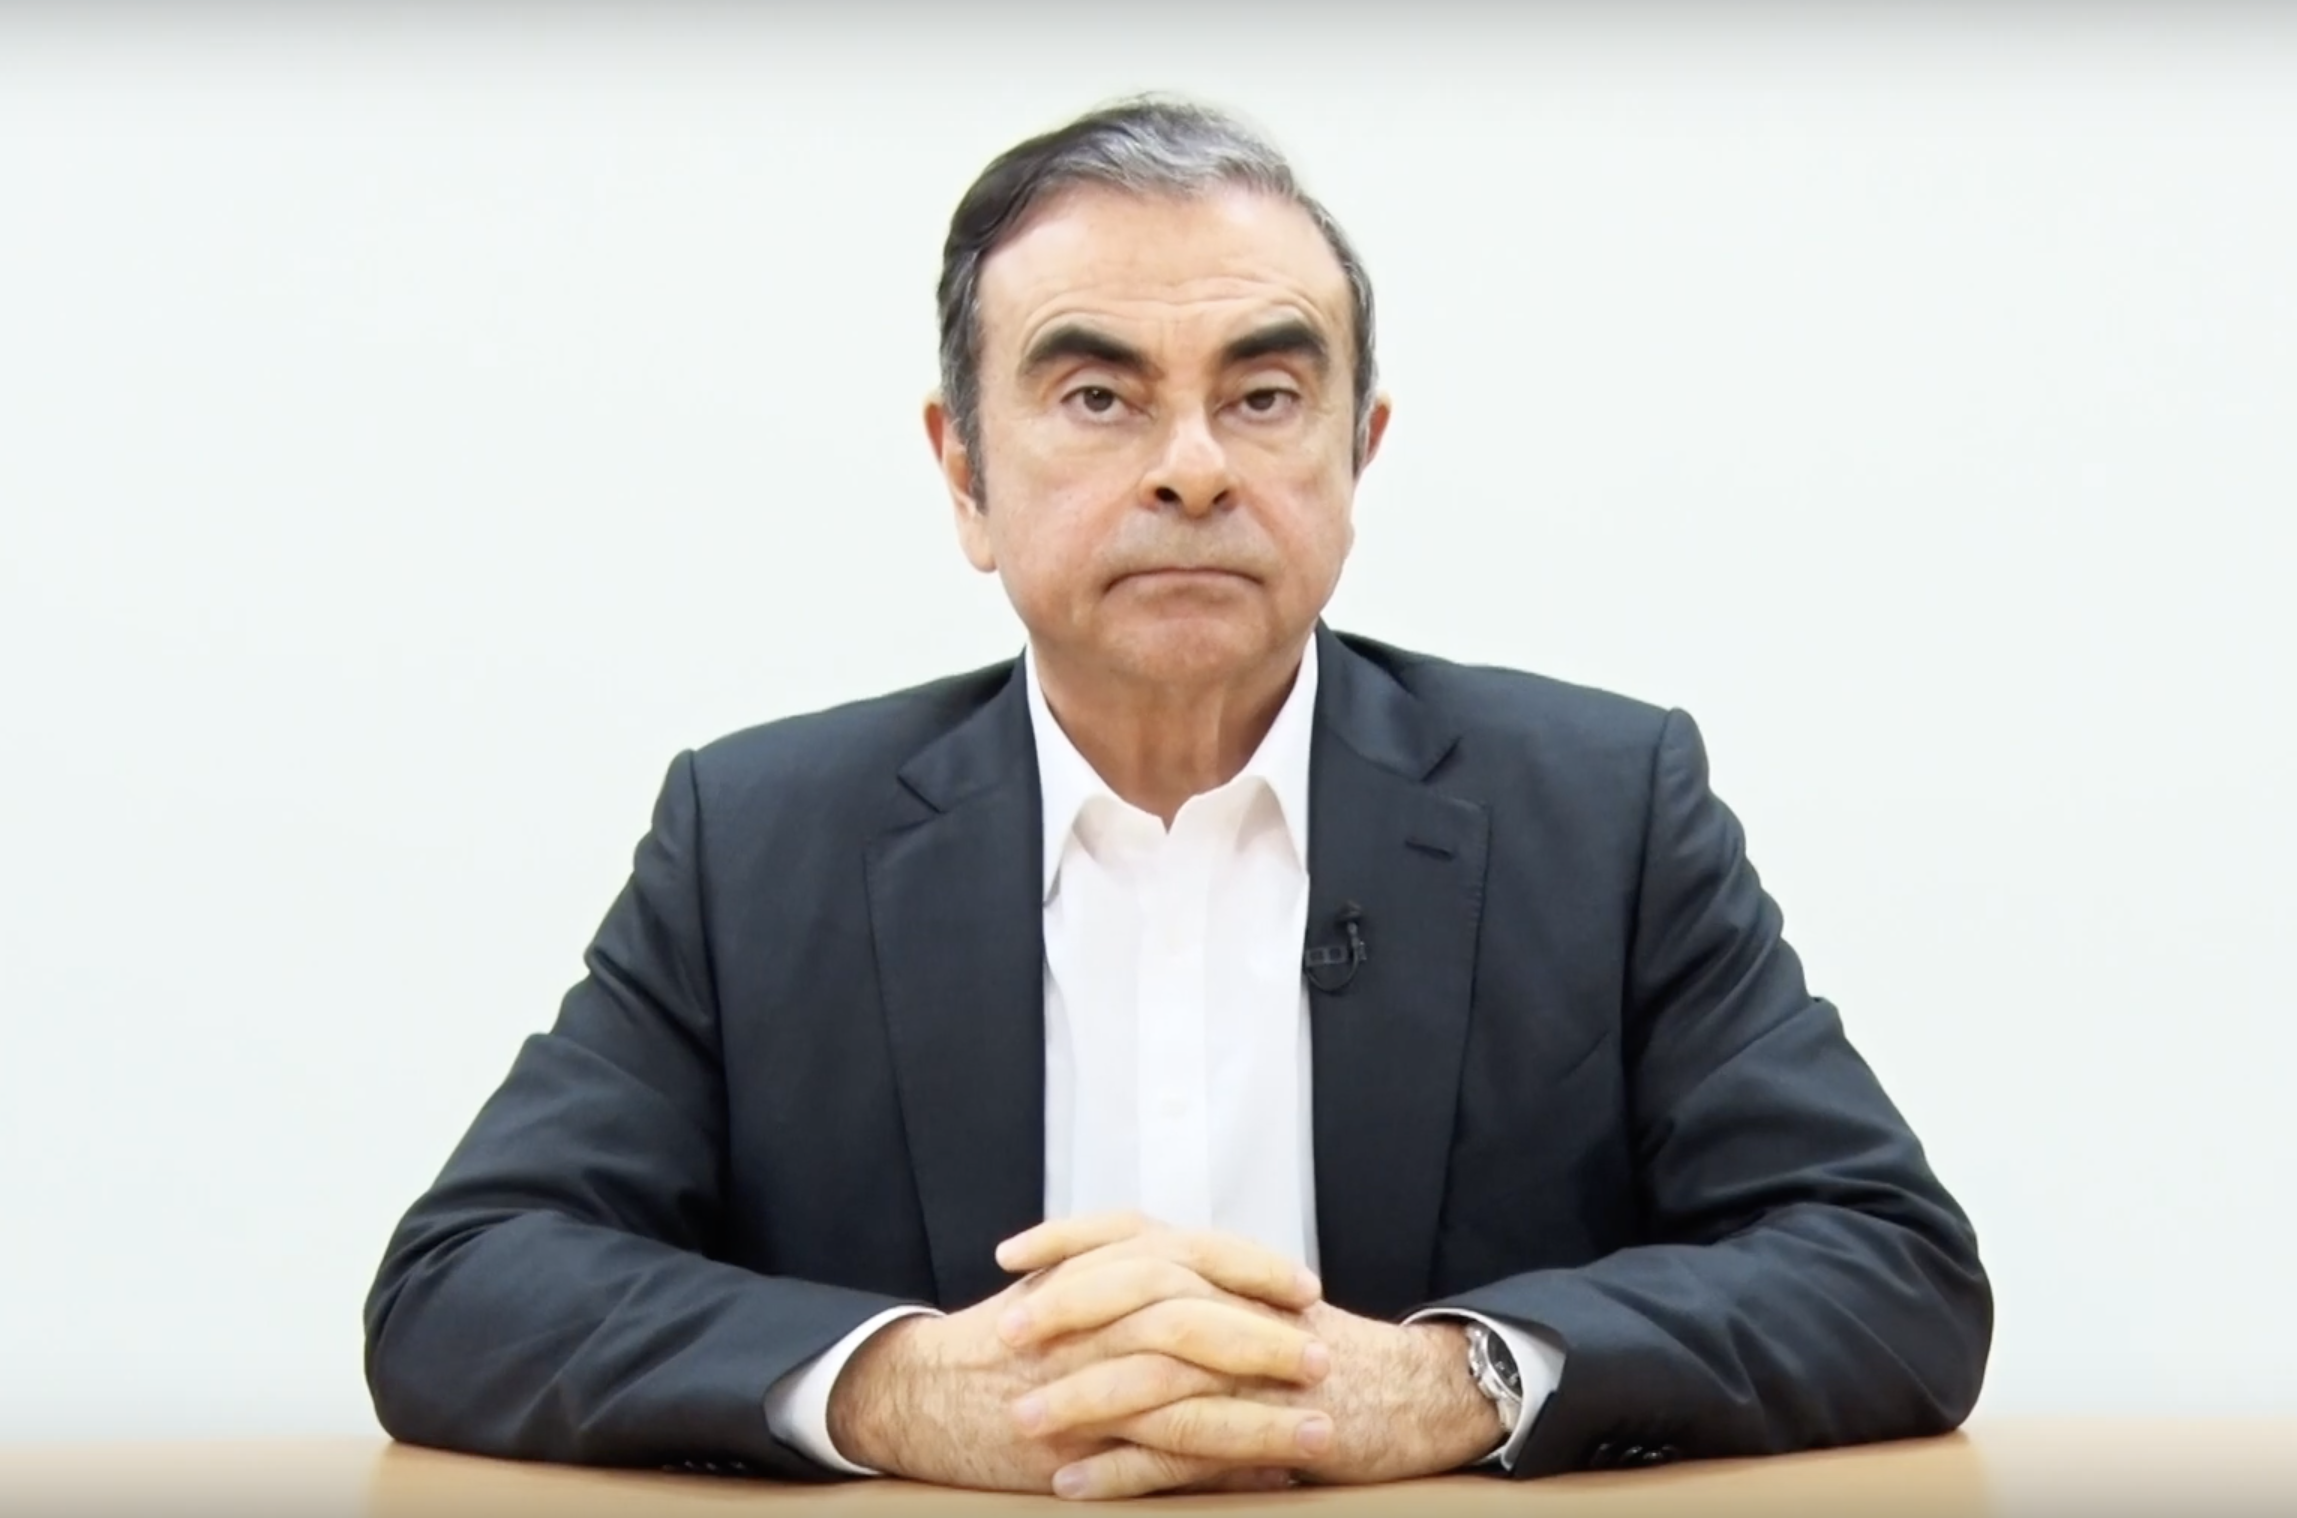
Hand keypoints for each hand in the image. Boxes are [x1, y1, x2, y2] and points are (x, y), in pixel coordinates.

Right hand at [826, 1212, 1330, 1495]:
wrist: (922, 1389)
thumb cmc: (1006, 1333)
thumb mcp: (1067, 1278)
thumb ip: (1133, 1267)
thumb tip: (1216, 1273)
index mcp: (1098, 1273)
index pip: (1188, 1255)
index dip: (1250, 1269)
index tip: (1305, 1286)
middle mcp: (1092, 1324)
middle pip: (1191, 1320)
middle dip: (1264, 1340)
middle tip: (1322, 1357)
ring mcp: (1080, 1388)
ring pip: (1181, 1399)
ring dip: (1257, 1416)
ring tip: (1316, 1430)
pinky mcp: (1072, 1450)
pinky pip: (1150, 1462)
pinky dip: (1209, 1471)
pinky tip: (1261, 1479)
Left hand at [1009, 1218, 1506, 1494]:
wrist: (1412, 1393)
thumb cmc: (1319, 1349)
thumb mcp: (1250, 1301)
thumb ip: (1187, 1288)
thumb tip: (1106, 1286)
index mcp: (1223, 1267)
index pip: (1133, 1232)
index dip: (1068, 1239)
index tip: (1009, 1256)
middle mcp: (1234, 1303)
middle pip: (1136, 1290)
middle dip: (1063, 1312)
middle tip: (1004, 1338)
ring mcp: (1250, 1368)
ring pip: (1152, 1372)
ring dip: (1079, 1397)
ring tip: (1021, 1421)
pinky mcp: (1266, 1428)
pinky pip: (1182, 1449)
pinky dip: (1123, 1468)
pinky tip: (1075, 1482)